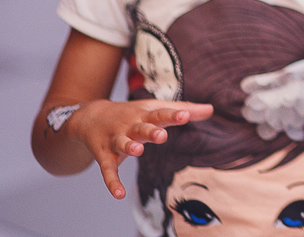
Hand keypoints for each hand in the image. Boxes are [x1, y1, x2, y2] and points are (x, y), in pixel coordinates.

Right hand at [65, 99, 213, 199]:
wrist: (92, 117)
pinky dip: (112, 182)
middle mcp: (130, 126)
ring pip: (123, 143)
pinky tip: (119, 194)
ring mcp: (116, 140)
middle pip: (142, 128)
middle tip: (162, 135)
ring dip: (129, 147)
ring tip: (138, 150)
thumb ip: (183, 110)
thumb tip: (212, 109)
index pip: (161, 113)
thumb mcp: (156, 109)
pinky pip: (108, 170)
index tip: (186, 115)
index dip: (173, 115)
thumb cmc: (133, 113)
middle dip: (151, 131)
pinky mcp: (105, 156)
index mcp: (145, 114)